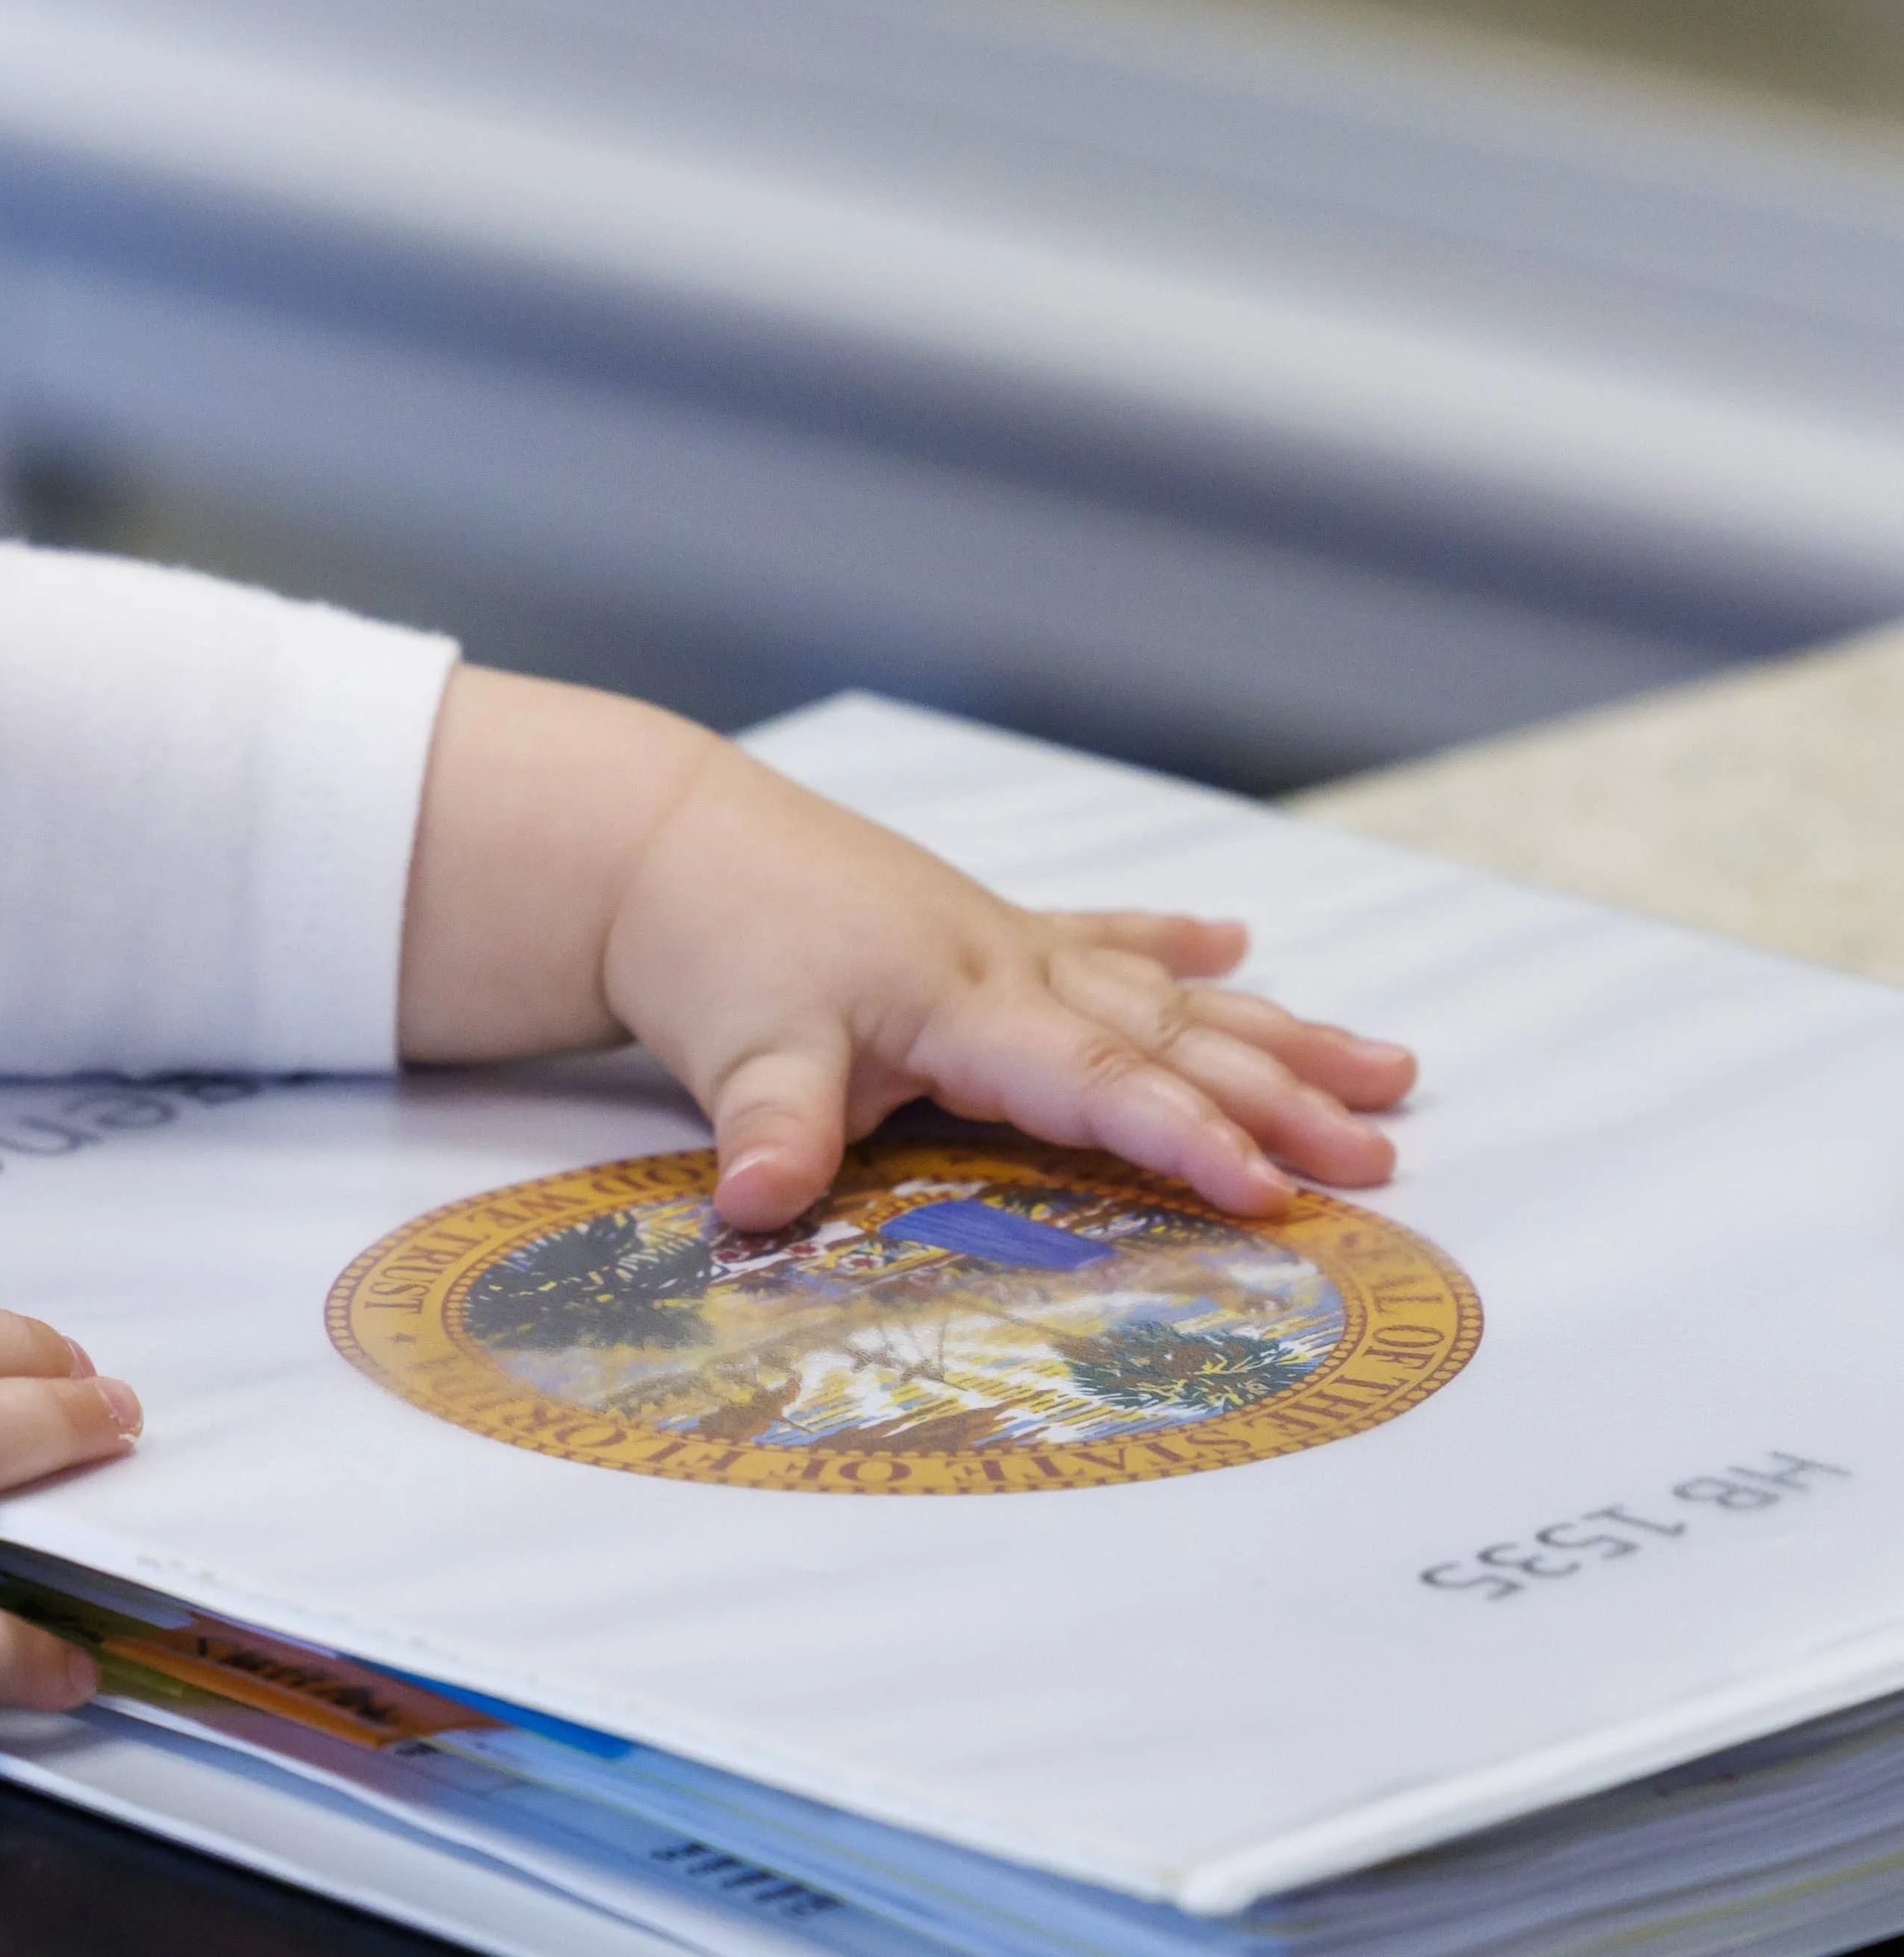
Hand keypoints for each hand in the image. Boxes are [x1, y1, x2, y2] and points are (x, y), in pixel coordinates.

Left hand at [398, 671, 1415, 1230]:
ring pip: (1166, 990)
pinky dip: (1166, 940)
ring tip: (1385, 1065)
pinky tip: (1235, 940)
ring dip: (1273, 1030)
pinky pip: (1098, 933)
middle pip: (1170, 1040)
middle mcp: (1007, 965)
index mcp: (964, 1003)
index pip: (1102, 1085)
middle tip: (1386, 1153)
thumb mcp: (735, 1047)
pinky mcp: (976, 925)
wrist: (661, 840)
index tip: (1276, 1190)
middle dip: (1283, 1100)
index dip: (1190, 1139)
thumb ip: (770, 1128)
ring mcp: (1001, 939)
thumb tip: (753, 1207)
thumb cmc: (707, 944)